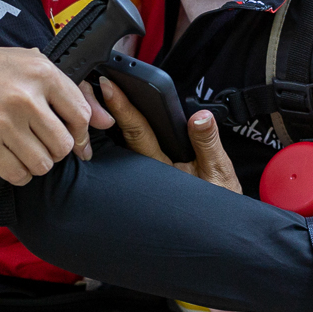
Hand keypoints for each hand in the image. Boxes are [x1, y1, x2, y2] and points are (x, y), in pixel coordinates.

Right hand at [0, 38, 112, 184]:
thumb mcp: (32, 64)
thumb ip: (71, 91)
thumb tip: (106, 121)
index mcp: (41, 73)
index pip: (79, 115)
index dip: (80, 134)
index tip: (74, 140)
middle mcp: (25, 97)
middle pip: (63, 145)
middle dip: (57, 150)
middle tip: (43, 144)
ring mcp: (3, 121)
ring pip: (43, 163)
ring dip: (38, 163)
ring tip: (25, 150)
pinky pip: (17, 174)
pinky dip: (19, 173)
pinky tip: (11, 159)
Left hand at [99, 79, 242, 192]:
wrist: (217, 231)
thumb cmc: (217, 206)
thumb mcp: (219, 173)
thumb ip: (207, 143)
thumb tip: (199, 117)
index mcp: (160, 167)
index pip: (138, 131)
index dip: (122, 108)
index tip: (110, 86)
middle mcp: (145, 170)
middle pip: (120, 134)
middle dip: (106, 108)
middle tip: (93, 81)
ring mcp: (143, 175)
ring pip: (122, 144)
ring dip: (110, 119)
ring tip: (95, 92)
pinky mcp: (147, 177)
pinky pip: (129, 153)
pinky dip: (121, 134)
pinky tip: (110, 117)